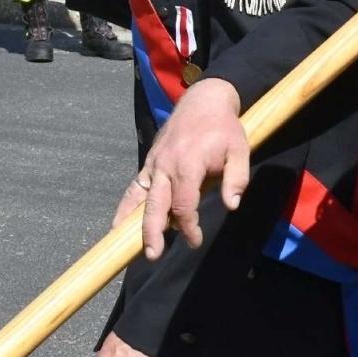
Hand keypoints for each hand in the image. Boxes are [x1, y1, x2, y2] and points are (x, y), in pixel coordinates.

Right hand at [118, 78, 249, 259]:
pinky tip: (117, 225)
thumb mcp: (240, 150)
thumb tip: (232, 205)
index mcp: (187, 164)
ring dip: (134, 223)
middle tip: (153, 255)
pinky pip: (134, 188)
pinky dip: (126, 206)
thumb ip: (236, 178)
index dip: (189, 226)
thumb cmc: (224, 128)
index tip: (195, 240)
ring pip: (140, 198)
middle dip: (153, 232)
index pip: (184, 204)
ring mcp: (154, 164)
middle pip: (156, 205)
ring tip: (128, 246)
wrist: (203, 101)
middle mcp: (165, 166)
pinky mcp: (149, 163)